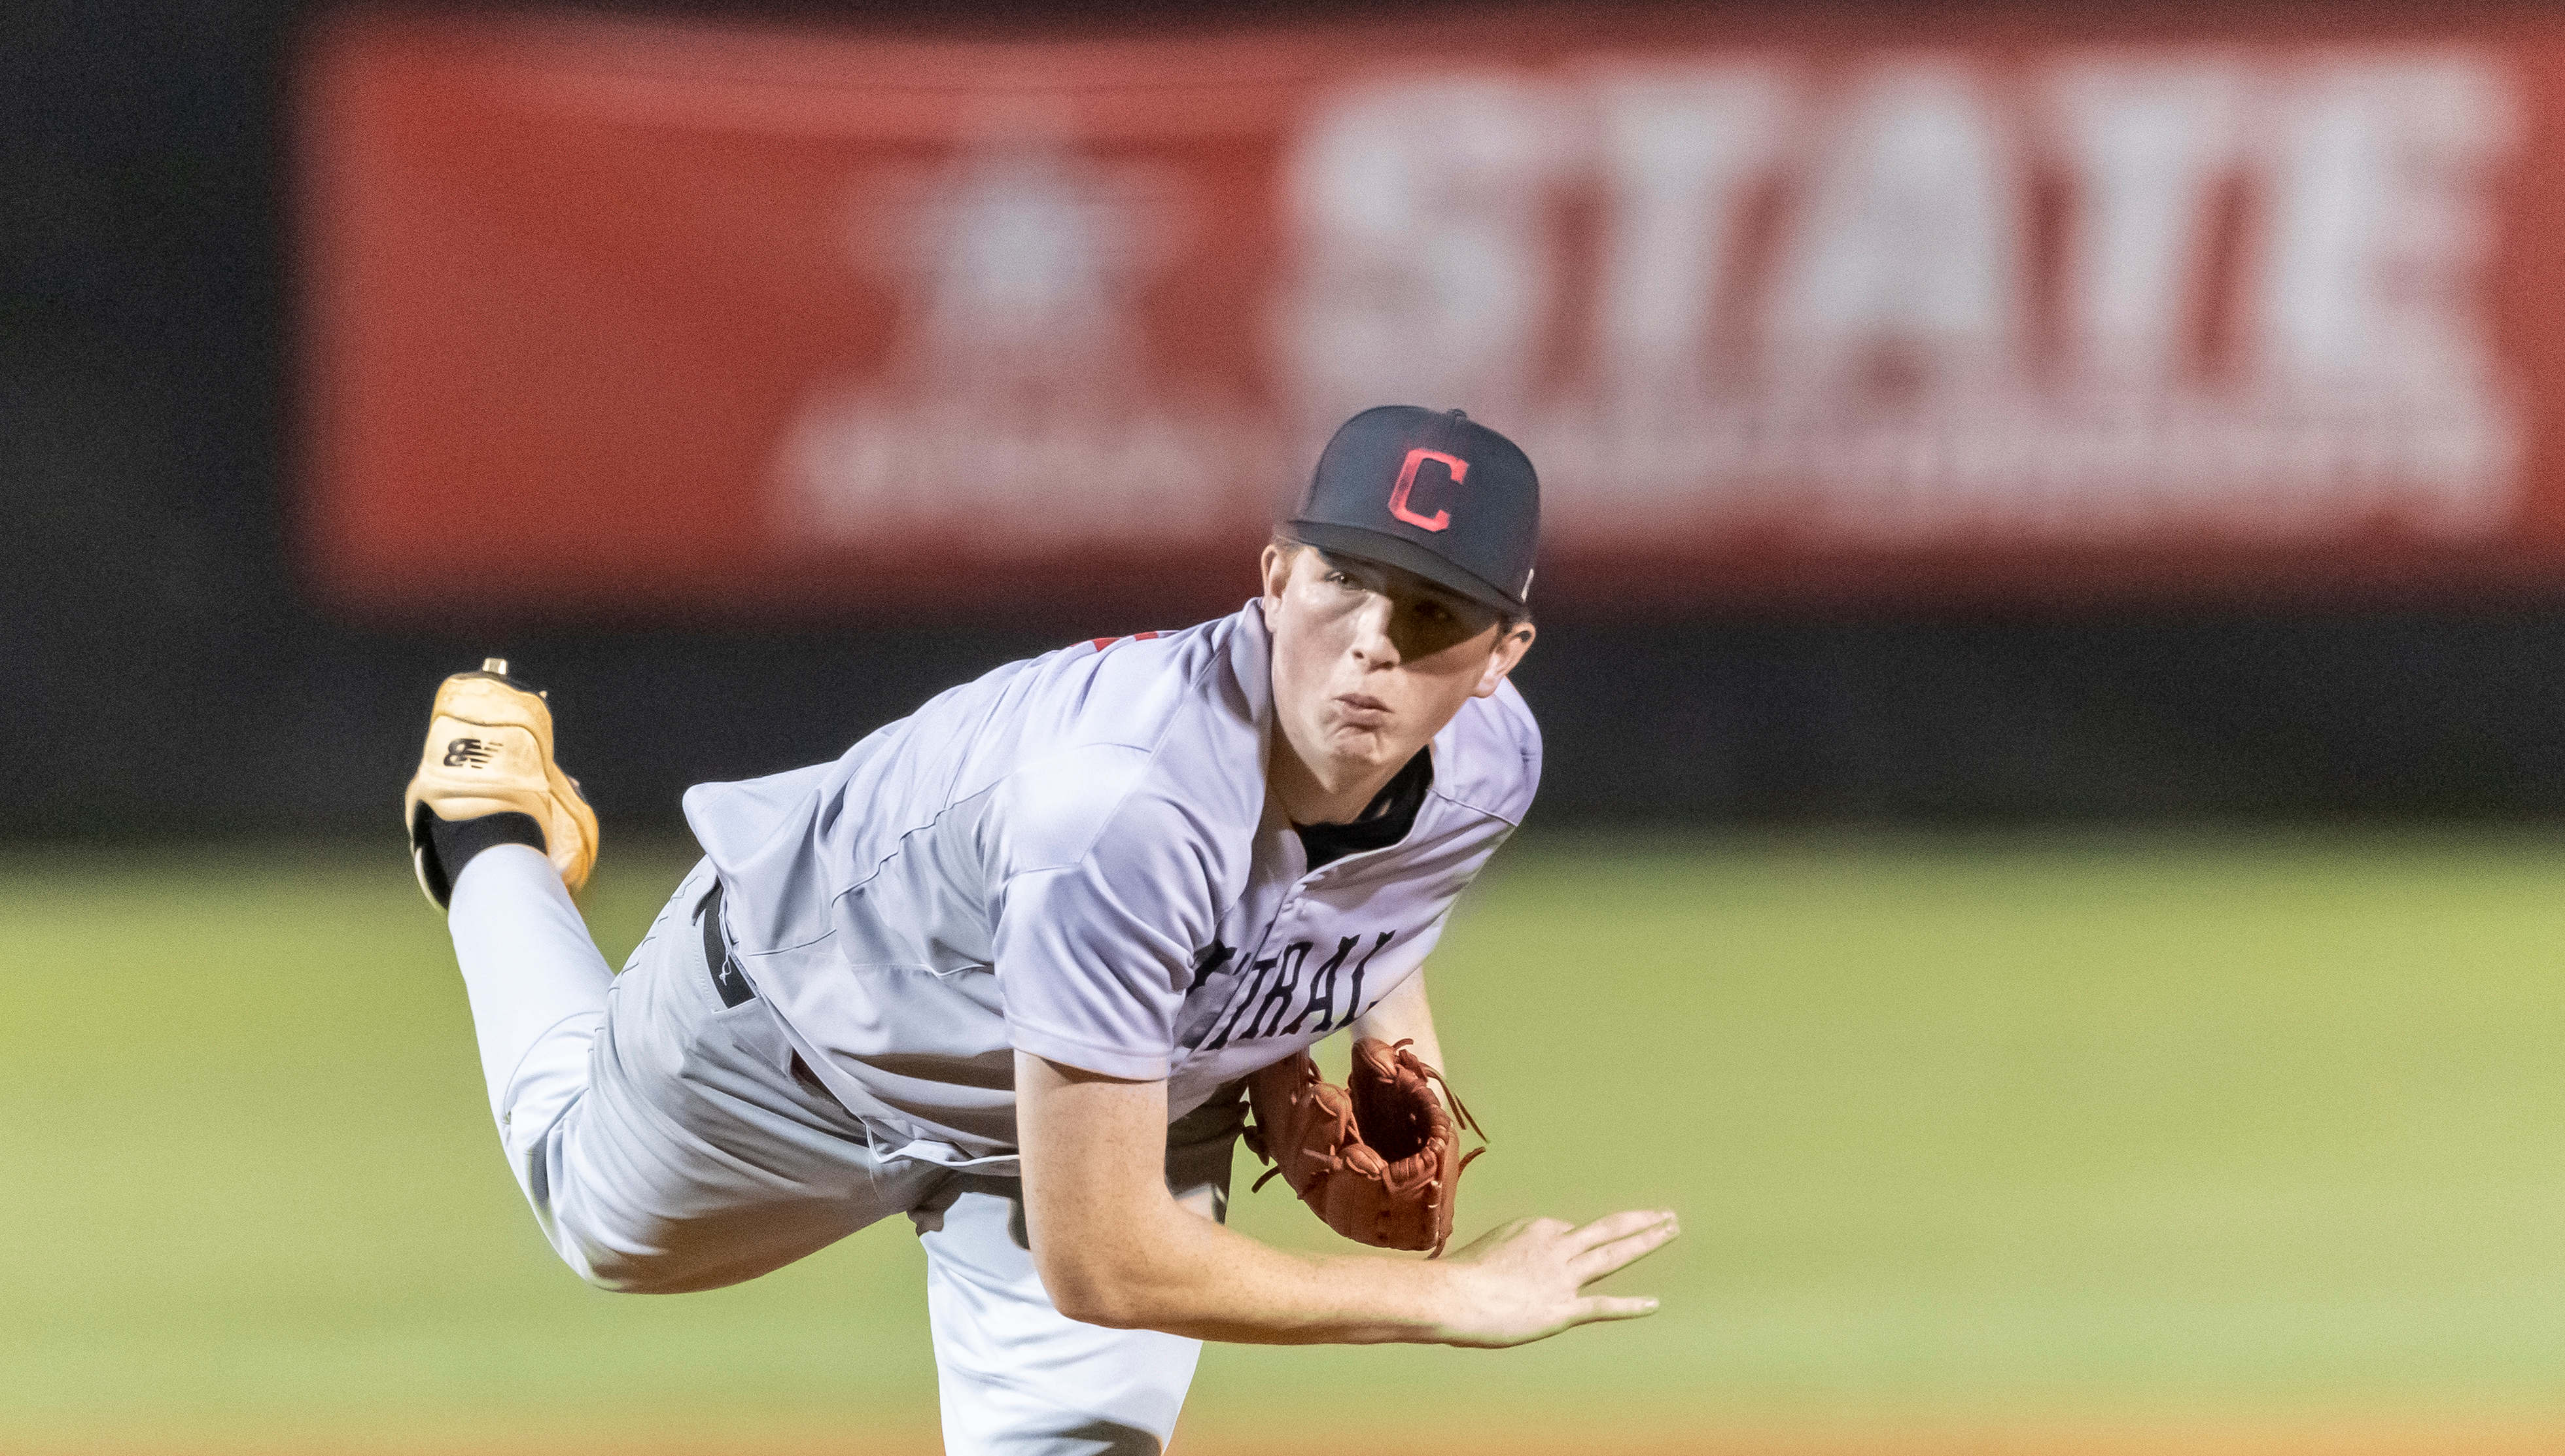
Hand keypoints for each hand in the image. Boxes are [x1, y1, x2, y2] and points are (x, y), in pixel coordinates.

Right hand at [1430, 1208, 1678, 1347]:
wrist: (1453, 1295)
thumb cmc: (1458, 1278)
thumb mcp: (1485, 1251)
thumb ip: (1508, 1254)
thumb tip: (1512, 1268)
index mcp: (1536, 1228)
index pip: (1567, 1234)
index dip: (1569, 1248)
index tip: (1554, 1263)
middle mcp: (1556, 1245)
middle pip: (1607, 1229)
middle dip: (1639, 1221)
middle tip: (1666, 1215)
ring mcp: (1563, 1277)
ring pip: (1614, 1254)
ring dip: (1647, 1241)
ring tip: (1671, 1230)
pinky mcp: (1564, 1309)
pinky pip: (1604, 1305)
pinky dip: (1631, 1306)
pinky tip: (1653, 1304)